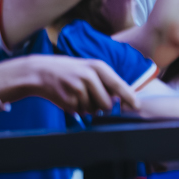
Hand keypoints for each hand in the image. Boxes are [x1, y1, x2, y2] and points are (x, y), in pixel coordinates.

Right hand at [0, 56, 139, 114]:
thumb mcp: (90, 68)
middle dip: (105, 106)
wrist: (41, 72)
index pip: (118, 84)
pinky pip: (80, 112)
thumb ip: (105, 81)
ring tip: (79, 95)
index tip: (137, 106)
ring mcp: (78, 89)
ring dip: (89, 107)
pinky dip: (78, 109)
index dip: (129, 97)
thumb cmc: (70, 70)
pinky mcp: (68, 100)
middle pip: (107, 103)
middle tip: (94, 98)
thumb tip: (119, 99)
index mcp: (98, 66)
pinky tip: (70, 98)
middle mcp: (90, 77)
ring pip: (94, 109)